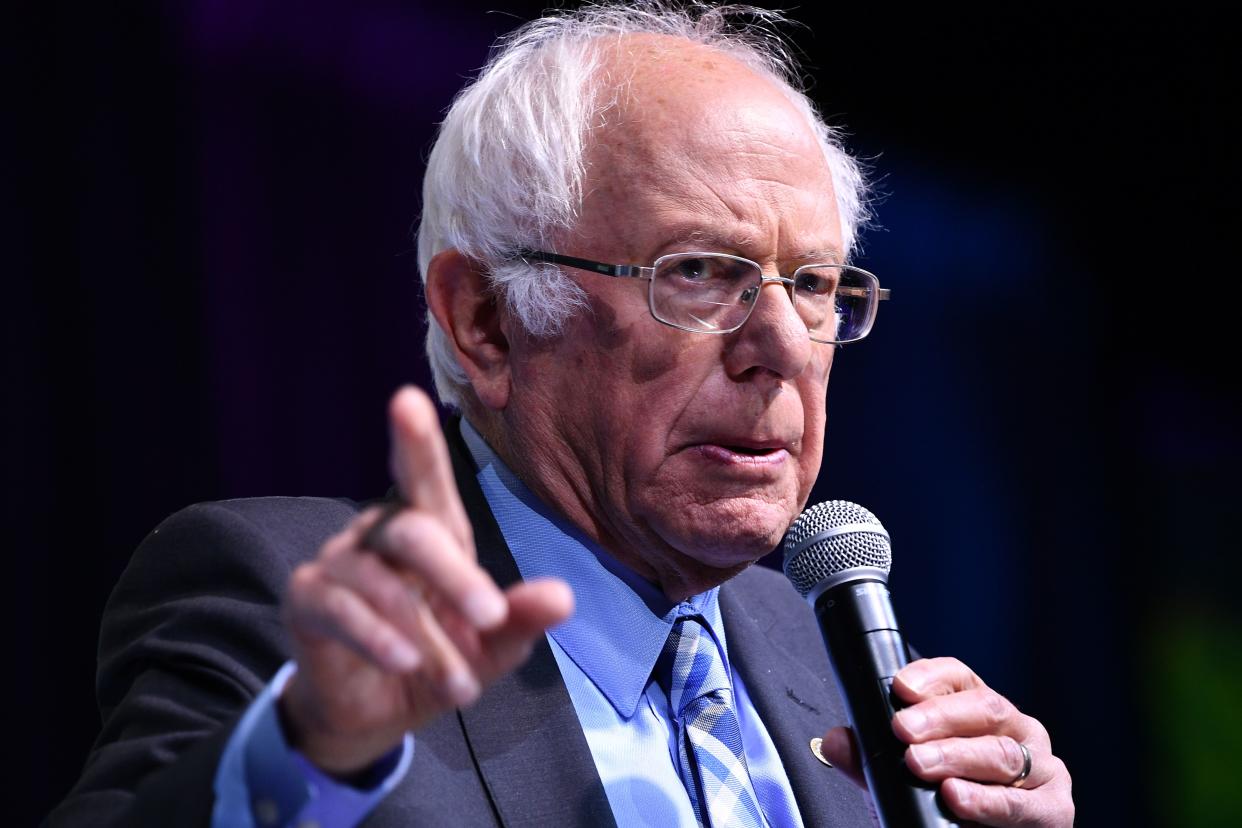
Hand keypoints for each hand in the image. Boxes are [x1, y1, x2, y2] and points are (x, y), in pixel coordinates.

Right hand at [278, 386, 573, 775]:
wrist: (378, 711)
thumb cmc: (440, 657)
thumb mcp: (491, 645)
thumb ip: (521, 618)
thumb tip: (564, 597)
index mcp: (428, 528)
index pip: (422, 478)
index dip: (416, 441)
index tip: (407, 399)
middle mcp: (378, 533)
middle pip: (412, 530)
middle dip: (455, 575)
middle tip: (489, 616)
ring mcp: (338, 563)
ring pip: (381, 583)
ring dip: (426, 637)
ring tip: (460, 686)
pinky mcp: (306, 600)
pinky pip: (339, 608)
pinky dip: (377, 638)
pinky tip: (404, 663)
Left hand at [819, 657, 1073, 826]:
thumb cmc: (946, 807)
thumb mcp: (903, 781)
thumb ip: (870, 761)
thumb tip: (834, 742)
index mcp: (980, 711)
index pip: (959, 677)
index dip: (930, 677)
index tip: (900, 688)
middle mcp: (1017, 729)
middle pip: (985, 708)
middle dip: (940, 718)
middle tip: (903, 732)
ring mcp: (1041, 767)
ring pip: (1003, 752)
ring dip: (959, 757)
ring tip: (920, 765)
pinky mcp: (1054, 808)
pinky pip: (1025, 803)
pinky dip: (989, 801)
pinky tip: (958, 798)